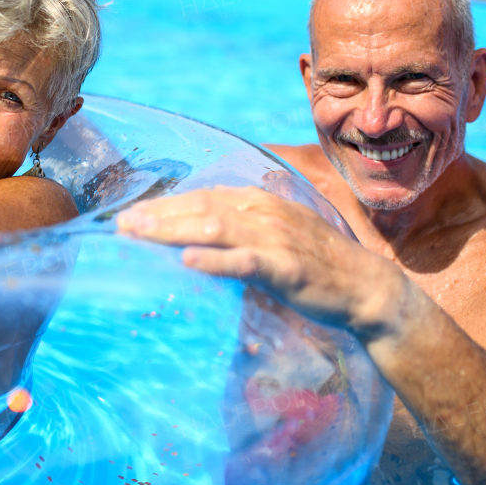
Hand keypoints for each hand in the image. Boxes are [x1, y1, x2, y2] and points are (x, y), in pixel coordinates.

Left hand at [116, 186, 404, 338]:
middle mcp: (264, 213)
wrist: (364, 286)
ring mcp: (276, 239)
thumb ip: (240, 229)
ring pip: (216, 228)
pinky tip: (188, 261)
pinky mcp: (286, 268)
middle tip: (121, 225)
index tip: (131, 215)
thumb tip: (196, 235)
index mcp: (259, 202)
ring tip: (140, 236)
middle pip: (202, 208)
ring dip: (173, 230)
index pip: (203, 198)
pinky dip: (216, 260)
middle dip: (159, 216)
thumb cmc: (315, 263)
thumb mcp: (274, 235)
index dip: (165, 205)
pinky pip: (245, 261)